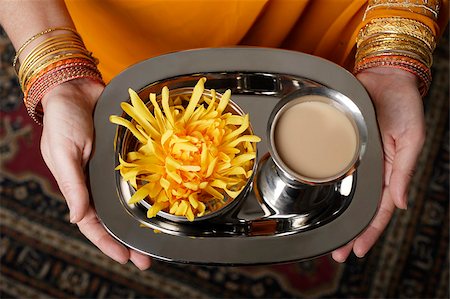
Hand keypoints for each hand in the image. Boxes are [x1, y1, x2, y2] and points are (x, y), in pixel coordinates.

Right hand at [40, 78, 151, 269]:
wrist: (77, 89)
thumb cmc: (63, 120)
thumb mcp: (63, 153)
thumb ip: (72, 185)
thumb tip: (77, 218)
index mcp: (79, 187)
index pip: (92, 224)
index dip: (108, 243)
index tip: (126, 258)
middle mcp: (97, 183)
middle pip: (115, 219)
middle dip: (131, 240)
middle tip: (148, 259)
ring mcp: (113, 171)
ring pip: (130, 203)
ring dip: (143, 221)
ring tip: (161, 238)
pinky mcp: (126, 157)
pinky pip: (139, 178)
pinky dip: (150, 191)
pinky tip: (165, 201)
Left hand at [332, 67, 424, 261]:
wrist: (385, 76)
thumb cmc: (404, 105)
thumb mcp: (410, 140)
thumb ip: (403, 173)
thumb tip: (400, 204)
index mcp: (390, 171)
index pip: (380, 210)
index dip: (369, 232)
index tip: (357, 251)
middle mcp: (370, 168)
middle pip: (358, 207)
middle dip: (349, 232)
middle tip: (336, 254)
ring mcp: (354, 158)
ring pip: (343, 193)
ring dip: (335, 215)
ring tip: (324, 235)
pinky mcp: (340, 145)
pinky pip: (331, 168)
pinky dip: (325, 185)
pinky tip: (315, 199)